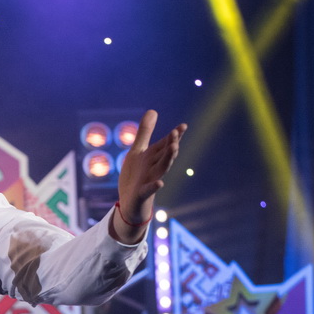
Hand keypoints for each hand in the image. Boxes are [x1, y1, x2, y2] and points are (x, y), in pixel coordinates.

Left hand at [114, 110, 185, 238]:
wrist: (130, 203)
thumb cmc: (135, 176)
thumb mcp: (138, 151)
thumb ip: (145, 132)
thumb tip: (153, 110)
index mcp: (153, 157)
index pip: (165, 144)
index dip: (174, 135)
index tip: (183, 126)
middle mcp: (154, 167)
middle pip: (165, 154)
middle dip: (171, 144)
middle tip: (176, 133)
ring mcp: (149, 180)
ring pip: (161, 169)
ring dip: (168, 159)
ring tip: (174, 149)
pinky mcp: (142, 193)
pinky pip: (149, 190)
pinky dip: (154, 186)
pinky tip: (160, 183)